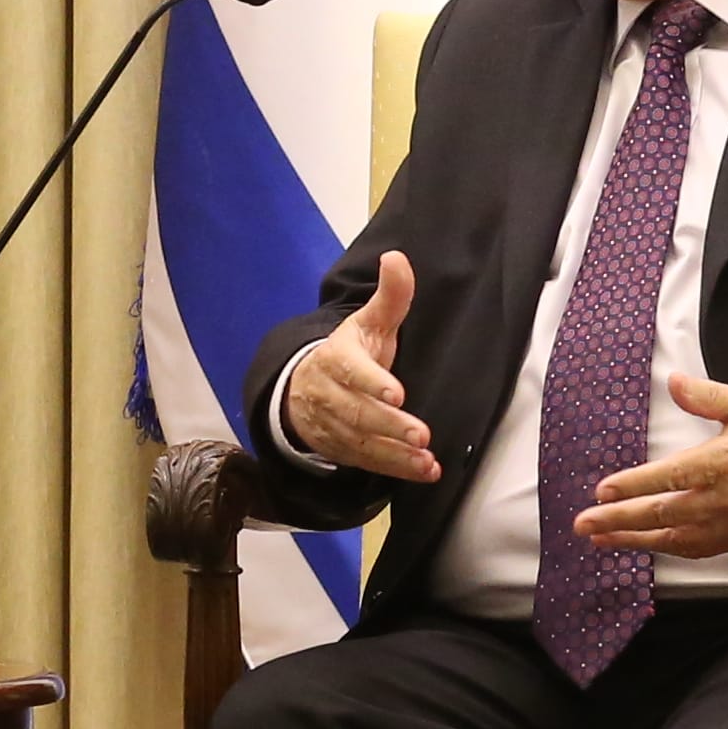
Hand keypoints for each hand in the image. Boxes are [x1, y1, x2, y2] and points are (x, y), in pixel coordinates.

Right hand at [278, 255, 442, 482]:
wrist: (301, 391)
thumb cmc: (347, 353)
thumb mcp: (367, 323)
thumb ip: (389, 296)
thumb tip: (397, 257)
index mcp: (336, 358)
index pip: (351, 371)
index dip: (372, 382)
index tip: (396, 392)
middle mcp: (330, 394)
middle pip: (358, 412)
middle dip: (389, 424)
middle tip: (419, 433)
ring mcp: (334, 425)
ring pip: (363, 441)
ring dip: (396, 453)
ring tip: (426, 458)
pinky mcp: (342, 449)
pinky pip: (368, 462)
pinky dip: (397, 468)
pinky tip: (424, 471)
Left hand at [575, 376, 727, 559]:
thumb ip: (708, 396)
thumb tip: (671, 381)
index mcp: (726, 459)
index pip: (670, 477)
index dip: (633, 486)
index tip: (602, 491)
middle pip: (665, 514)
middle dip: (620, 521)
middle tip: (584, 524)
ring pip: (678, 539)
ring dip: (636, 541)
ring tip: (602, 540)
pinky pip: (701, 549)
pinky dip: (670, 549)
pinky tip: (645, 545)